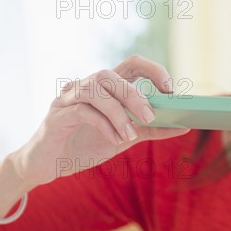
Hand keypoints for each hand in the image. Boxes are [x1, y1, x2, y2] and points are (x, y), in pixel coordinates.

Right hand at [10, 55, 189, 188]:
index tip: (170, 90)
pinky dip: (102, 124)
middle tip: (150, 117)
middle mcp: (85, 87)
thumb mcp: (122, 139)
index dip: (153, 70)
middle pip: (112, 75)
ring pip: (96, 90)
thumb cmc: (83, 147)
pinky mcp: (57, 116)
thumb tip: (183, 127)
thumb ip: (149, 131)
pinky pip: (82, 111)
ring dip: (118, 112)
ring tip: (129, 135)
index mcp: (104, 89)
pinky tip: (113, 140)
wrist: (46, 166)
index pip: (131, 64)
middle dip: (134, 96)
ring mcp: (68, 99)